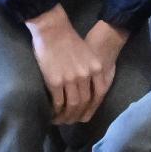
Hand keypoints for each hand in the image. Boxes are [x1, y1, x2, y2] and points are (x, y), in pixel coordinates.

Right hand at [28, 9, 112, 125]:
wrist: (53, 30)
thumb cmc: (70, 41)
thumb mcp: (89, 55)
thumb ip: (91, 71)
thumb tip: (88, 88)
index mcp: (97, 69)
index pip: (99, 95)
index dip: (92, 108)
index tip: (85, 116)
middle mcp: (86, 76)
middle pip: (85, 103)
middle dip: (77, 115)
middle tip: (70, 122)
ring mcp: (70, 79)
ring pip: (71, 105)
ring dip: (66, 116)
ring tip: (60, 121)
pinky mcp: (54, 81)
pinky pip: (57, 102)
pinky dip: (55, 111)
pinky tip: (51, 115)